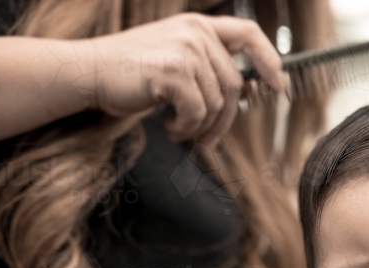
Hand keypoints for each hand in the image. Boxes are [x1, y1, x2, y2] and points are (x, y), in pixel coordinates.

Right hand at [89, 13, 284, 147]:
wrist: (91, 72)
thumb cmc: (131, 73)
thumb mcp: (175, 60)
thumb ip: (207, 68)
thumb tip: (245, 93)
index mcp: (198, 26)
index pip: (248, 34)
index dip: (268, 60)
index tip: (277, 86)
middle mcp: (196, 33)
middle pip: (234, 85)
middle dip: (225, 120)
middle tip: (209, 141)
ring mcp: (185, 50)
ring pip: (217, 103)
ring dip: (200, 127)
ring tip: (179, 129)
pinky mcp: (173, 71)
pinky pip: (198, 112)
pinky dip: (186, 128)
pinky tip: (169, 127)